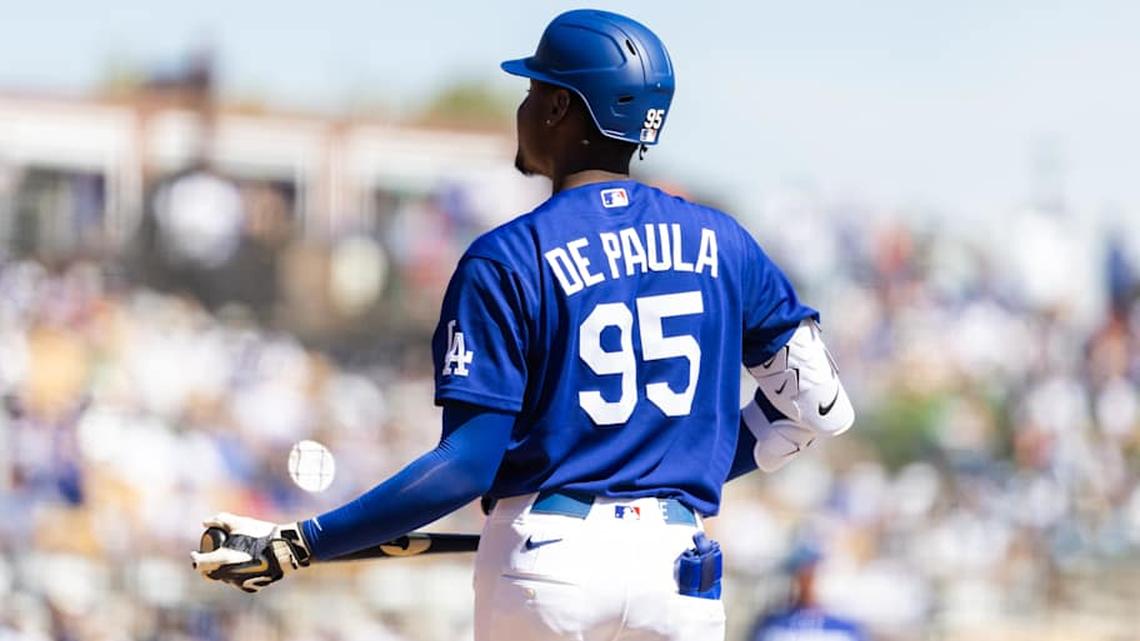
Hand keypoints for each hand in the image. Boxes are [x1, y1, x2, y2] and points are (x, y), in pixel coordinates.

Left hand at [190, 512, 311, 592]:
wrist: (283, 550)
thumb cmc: (260, 535)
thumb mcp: (239, 523)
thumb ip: (220, 520)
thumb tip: (205, 522)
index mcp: (222, 559)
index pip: (199, 563)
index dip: (195, 557)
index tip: (195, 553)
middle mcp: (227, 574)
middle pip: (209, 574)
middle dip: (206, 566)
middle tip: (209, 557)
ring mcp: (238, 582)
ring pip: (223, 578)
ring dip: (221, 569)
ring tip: (228, 558)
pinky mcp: (250, 586)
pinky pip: (237, 581)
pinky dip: (235, 573)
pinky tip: (243, 564)